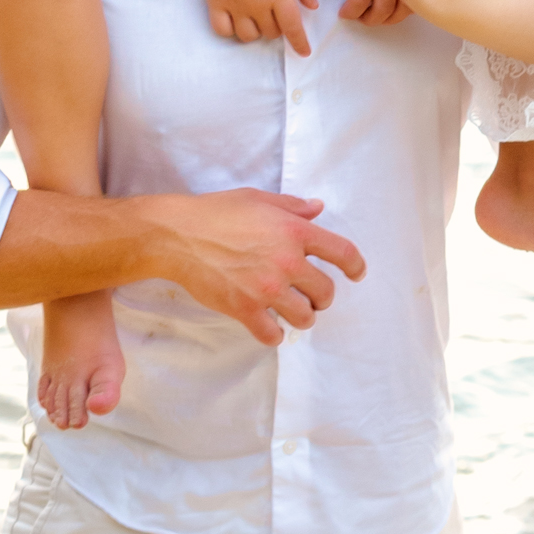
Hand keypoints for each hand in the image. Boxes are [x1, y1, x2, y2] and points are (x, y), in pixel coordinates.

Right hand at [152, 189, 365, 346]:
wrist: (177, 235)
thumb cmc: (216, 212)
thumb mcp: (258, 199)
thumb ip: (292, 207)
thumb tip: (318, 208)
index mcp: (294, 231)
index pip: (342, 253)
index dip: (355, 266)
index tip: (356, 274)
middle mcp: (286, 261)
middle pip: (326, 292)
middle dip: (322, 297)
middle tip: (311, 296)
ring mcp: (266, 288)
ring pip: (304, 317)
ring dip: (302, 316)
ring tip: (291, 311)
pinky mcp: (244, 309)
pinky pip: (273, 334)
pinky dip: (275, 334)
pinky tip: (270, 327)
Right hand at [198, 0, 319, 55]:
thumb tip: (312, 6)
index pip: (292, 27)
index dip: (300, 43)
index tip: (304, 52)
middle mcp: (257, 4)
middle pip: (271, 33)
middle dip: (277, 27)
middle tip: (274, 12)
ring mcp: (234, 5)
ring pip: (248, 36)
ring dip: (256, 31)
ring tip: (256, 16)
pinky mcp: (215, 2)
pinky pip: (222, 30)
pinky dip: (230, 30)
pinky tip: (235, 20)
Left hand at [310, 0, 425, 24]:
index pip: (359, 0)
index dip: (350, 12)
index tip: (343, 12)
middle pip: (381, 9)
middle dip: (368, 19)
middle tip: (359, 16)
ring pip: (401, 7)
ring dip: (388, 17)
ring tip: (377, 14)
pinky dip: (406, 7)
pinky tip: (396, 3)